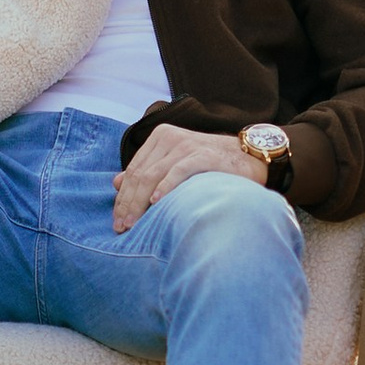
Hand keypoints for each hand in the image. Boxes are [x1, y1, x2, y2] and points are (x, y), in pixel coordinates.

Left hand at [112, 122, 266, 235]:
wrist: (249, 157)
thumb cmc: (210, 165)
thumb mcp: (175, 163)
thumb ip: (148, 170)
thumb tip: (115, 183)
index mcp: (160, 137)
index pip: (133, 170)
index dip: (122, 197)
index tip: (117, 220)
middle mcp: (169, 137)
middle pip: (139, 174)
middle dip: (128, 203)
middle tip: (122, 227)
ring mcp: (186, 144)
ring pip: (152, 175)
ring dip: (139, 202)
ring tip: (133, 223)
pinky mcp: (202, 154)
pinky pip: (178, 171)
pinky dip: (165, 187)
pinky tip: (155, 203)